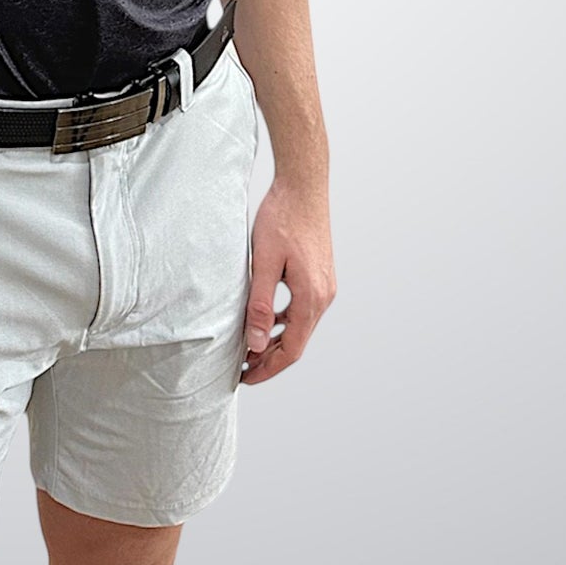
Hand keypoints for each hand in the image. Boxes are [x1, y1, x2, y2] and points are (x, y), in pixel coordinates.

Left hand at [241, 180, 335, 384]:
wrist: (303, 186)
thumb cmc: (282, 218)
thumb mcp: (265, 262)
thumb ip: (259, 304)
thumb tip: (254, 343)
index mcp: (311, 297)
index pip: (291, 349)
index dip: (268, 368)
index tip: (245, 377)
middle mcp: (323, 296)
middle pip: (297, 342)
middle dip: (269, 358)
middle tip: (241, 367)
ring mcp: (324, 286)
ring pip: (299, 326)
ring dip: (275, 340)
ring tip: (248, 347)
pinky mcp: (319, 276)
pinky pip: (301, 309)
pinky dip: (282, 320)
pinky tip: (263, 318)